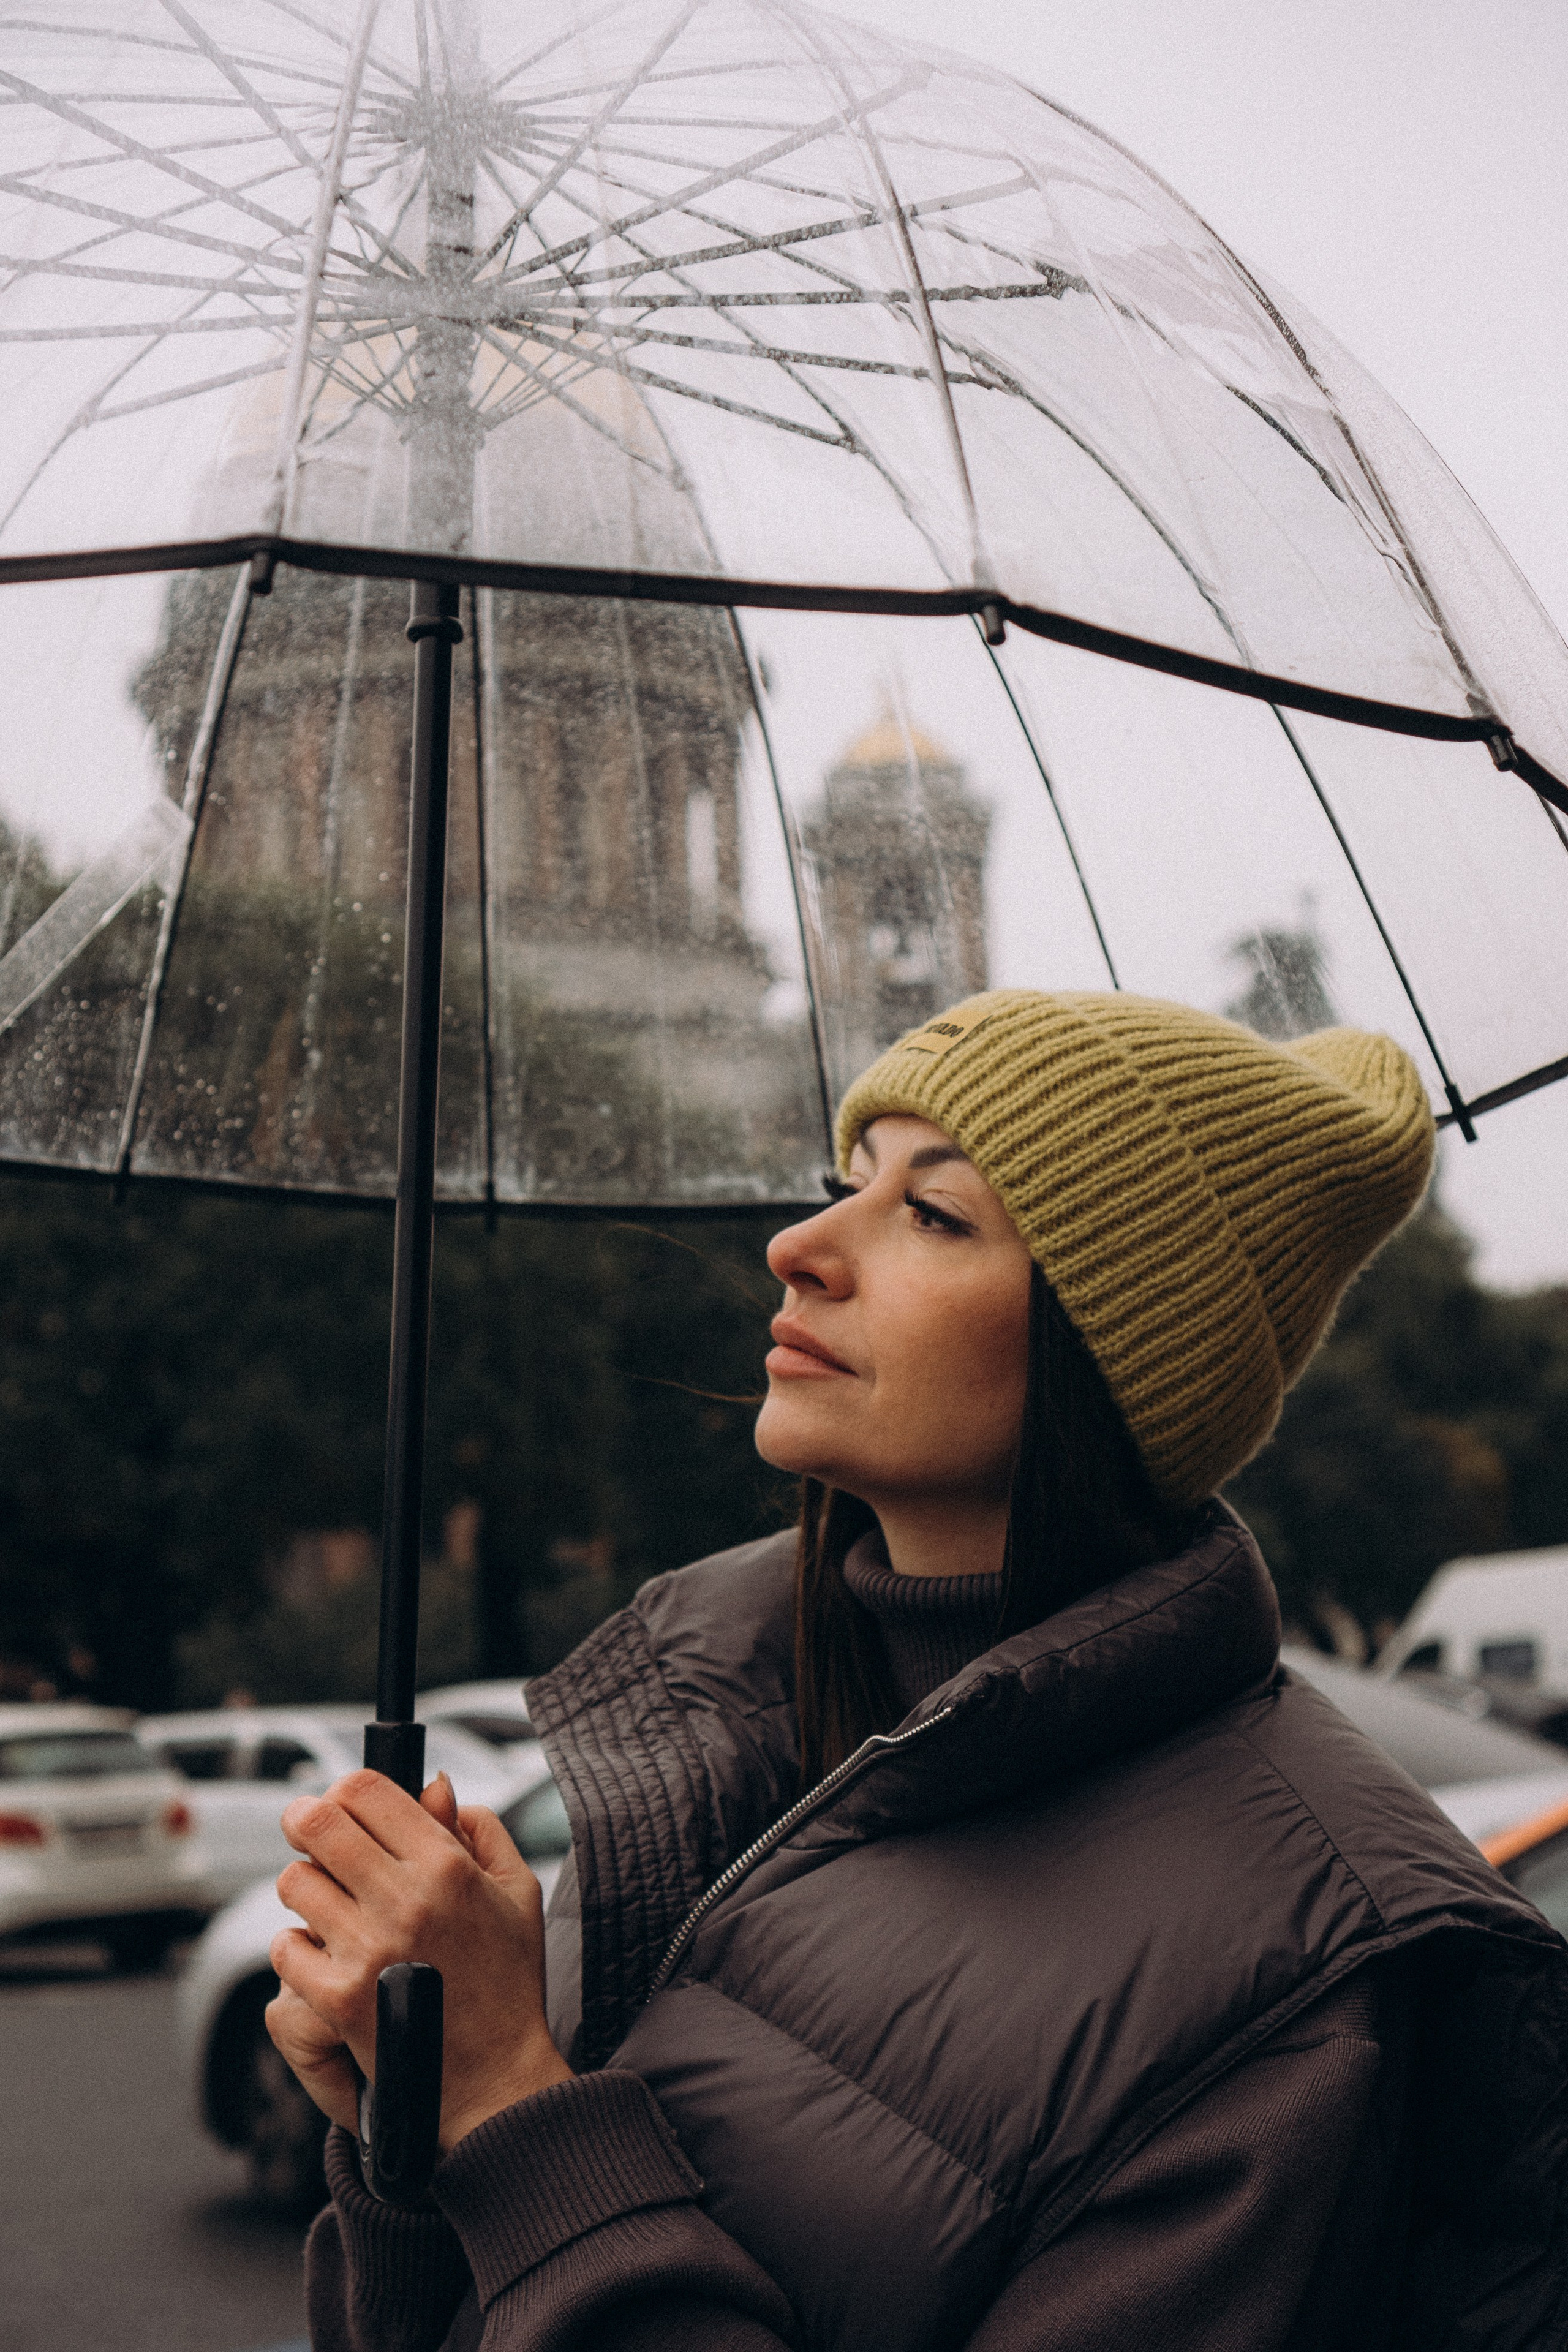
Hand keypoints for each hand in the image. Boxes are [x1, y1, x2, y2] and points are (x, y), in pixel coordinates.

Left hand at [264, 1768, 570, 2152]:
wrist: (496, 2081)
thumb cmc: (509, 1985)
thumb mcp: (517, 1893)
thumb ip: (479, 1829)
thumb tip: (435, 1787)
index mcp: (448, 1867)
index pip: (367, 1790)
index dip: (344, 1789)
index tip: (339, 1803)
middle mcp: (405, 1901)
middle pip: (319, 1824)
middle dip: (303, 1819)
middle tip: (305, 1829)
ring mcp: (368, 1951)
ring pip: (294, 1882)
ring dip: (303, 1886)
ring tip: (323, 1903)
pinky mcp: (337, 2000)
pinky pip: (285, 1948)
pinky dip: (295, 1949)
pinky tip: (323, 1957)